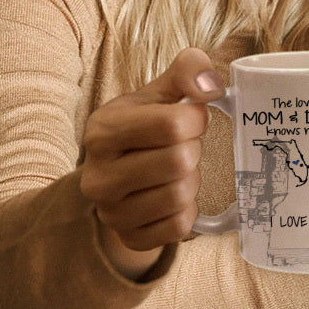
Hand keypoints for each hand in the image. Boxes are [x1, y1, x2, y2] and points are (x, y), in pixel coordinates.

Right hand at [80, 48, 223, 278]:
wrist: (120, 173)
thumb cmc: (147, 125)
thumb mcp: (161, 90)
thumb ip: (188, 70)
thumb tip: (211, 86)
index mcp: (102, 131)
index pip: (172, 124)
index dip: (196, 119)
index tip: (192, 118)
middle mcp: (97, 176)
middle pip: (179, 161)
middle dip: (193, 150)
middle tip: (183, 147)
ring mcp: (110, 213)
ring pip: (181, 195)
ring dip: (192, 180)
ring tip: (177, 171)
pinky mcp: (129, 238)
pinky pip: (180, 227)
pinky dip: (189, 210)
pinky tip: (175, 196)